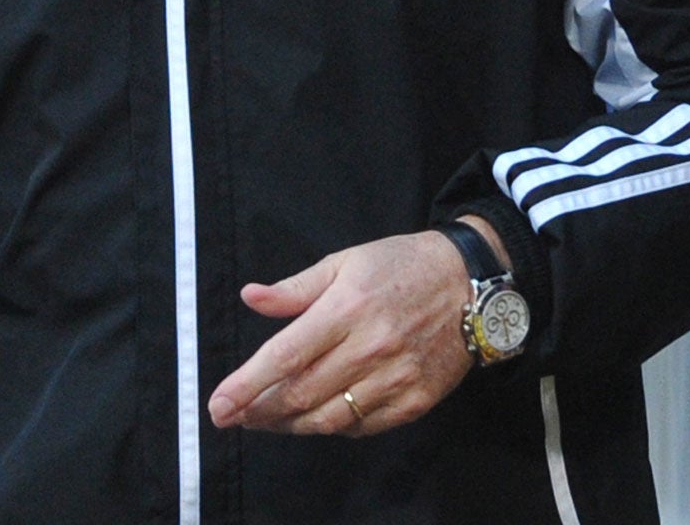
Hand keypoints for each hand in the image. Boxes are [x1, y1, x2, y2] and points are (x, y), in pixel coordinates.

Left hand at [207, 227, 476, 436]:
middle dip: (258, 411)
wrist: (470, 284)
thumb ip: (295, 289)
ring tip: (262, 421)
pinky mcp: (416, 401)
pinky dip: (332, 426)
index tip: (219, 404)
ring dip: (289, 425)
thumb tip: (250, 297)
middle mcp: (370, 348)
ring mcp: (396, 379)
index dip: (247, 384)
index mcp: (346, 309)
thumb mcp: (343, 262)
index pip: (285, 356)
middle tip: (230, 416)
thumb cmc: (399, 267)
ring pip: (330, 418)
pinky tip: (312, 418)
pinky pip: (363, 426)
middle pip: (302, 394)